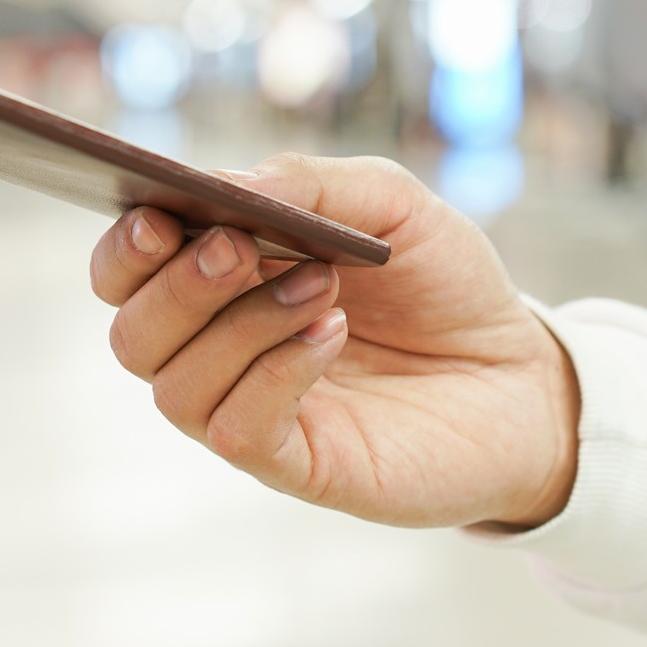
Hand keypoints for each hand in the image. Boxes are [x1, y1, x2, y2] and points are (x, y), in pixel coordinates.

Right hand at [88, 154, 578, 529]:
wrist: (522, 371)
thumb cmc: (442, 283)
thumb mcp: (388, 203)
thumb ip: (307, 182)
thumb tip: (225, 185)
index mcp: (221, 281)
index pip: (125, 272)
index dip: (124, 246)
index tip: (157, 215)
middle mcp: (218, 352)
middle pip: (132, 333)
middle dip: (175, 284)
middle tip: (238, 246)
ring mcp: (252, 410)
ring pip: (176, 384)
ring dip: (239, 323)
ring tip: (321, 285)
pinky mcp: (297, 464)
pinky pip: (237, 429)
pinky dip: (275, 372)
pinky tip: (331, 334)